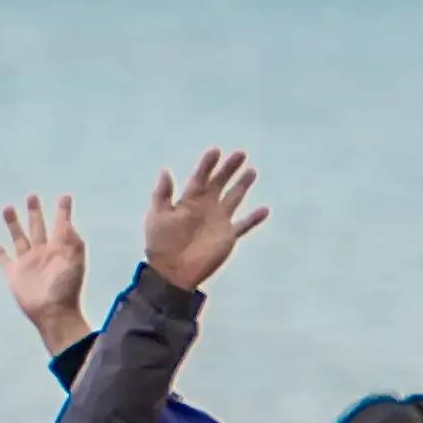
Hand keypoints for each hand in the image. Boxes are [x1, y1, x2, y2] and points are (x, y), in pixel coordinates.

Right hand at [0, 194, 90, 353]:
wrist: (54, 312)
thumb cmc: (68, 287)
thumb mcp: (75, 259)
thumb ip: (71, 239)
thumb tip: (67, 221)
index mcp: (59, 248)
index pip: (61, 224)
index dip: (63, 211)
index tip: (65, 196)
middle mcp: (43, 252)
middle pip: (37, 227)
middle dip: (35, 212)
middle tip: (31, 196)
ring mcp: (28, 263)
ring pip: (19, 237)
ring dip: (13, 224)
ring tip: (7, 207)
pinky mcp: (14, 274)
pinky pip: (6, 261)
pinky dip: (1, 254)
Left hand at [140, 146, 260, 291]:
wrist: (172, 271)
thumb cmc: (161, 244)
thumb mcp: (157, 216)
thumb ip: (162, 194)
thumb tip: (165, 170)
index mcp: (188, 201)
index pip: (200, 178)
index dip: (207, 165)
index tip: (216, 151)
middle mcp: (206, 207)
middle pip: (220, 183)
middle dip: (229, 168)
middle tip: (240, 153)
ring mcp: (218, 220)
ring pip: (233, 198)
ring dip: (242, 185)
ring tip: (252, 170)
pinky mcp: (228, 236)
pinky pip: (243, 225)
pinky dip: (254, 218)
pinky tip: (265, 209)